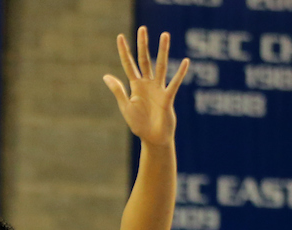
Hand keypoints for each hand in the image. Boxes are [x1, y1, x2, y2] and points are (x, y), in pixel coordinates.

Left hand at [104, 27, 188, 145]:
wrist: (152, 139)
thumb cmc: (139, 124)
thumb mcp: (126, 106)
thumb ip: (118, 90)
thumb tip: (106, 76)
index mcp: (135, 86)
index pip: (128, 65)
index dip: (124, 51)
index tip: (120, 37)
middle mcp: (147, 84)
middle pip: (144, 60)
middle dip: (143, 45)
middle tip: (142, 28)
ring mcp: (158, 89)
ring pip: (160, 66)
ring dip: (163, 51)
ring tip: (165, 35)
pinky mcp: (167, 98)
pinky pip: (174, 83)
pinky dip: (179, 73)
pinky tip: (185, 61)